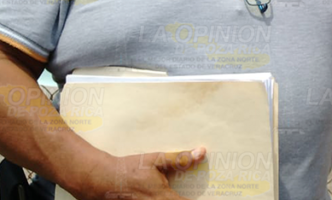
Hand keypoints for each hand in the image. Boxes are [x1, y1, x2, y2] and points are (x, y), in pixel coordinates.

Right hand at [69, 148, 205, 199]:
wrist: (100, 179)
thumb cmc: (129, 169)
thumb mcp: (156, 160)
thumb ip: (180, 159)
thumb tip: (202, 153)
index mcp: (163, 198)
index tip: (215, 196)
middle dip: (188, 199)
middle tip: (204, 193)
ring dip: (177, 198)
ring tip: (184, 192)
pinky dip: (166, 199)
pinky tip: (167, 193)